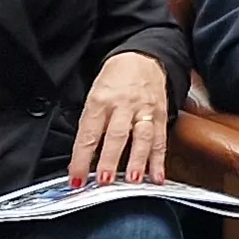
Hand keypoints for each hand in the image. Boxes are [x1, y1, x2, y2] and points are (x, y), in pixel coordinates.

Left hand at [71, 52, 173, 184]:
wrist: (142, 58)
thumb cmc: (114, 80)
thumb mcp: (94, 95)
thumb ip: (91, 125)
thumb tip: (85, 158)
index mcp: (100, 100)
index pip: (88, 134)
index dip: (81, 158)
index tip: (77, 178)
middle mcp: (123, 105)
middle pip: (117, 135)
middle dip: (111, 159)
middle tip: (105, 180)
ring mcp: (144, 110)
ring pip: (142, 137)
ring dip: (138, 161)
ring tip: (134, 180)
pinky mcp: (161, 114)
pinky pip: (160, 139)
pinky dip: (159, 160)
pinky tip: (157, 176)